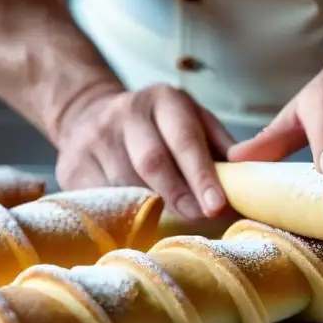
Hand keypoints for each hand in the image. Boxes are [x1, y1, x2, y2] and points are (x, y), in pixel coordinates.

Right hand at [55, 84, 233, 220]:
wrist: (89, 114)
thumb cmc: (159, 128)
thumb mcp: (193, 122)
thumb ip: (222, 148)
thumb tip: (252, 181)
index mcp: (164, 100)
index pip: (185, 139)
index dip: (202, 175)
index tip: (217, 205)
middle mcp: (127, 113)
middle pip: (153, 162)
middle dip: (179, 196)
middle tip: (199, 218)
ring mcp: (94, 137)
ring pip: (126, 184)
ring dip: (152, 209)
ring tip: (171, 221)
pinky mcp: (71, 165)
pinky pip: (100, 199)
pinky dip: (121, 215)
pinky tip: (136, 222)